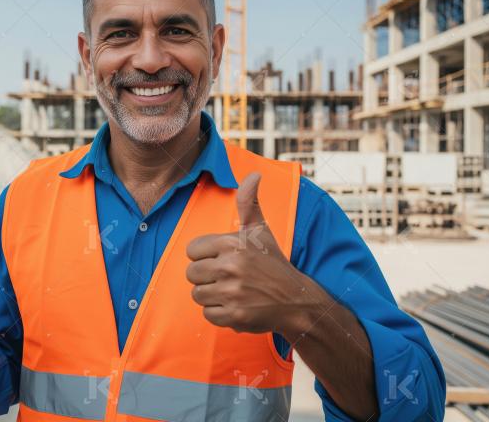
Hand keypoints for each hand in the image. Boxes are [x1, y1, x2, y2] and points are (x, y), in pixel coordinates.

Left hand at [186, 172, 308, 335]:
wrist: (296, 301)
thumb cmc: (272, 263)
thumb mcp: (260, 231)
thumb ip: (249, 202)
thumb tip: (254, 173)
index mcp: (231, 243)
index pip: (191, 251)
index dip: (205, 256)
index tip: (223, 259)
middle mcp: (230, 266)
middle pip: (192, 273)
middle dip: (207, 277)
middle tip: (229, 278)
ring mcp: (232, 292)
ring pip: (198, 295)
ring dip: (212, 296)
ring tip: (234, 292)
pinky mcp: (235, 315)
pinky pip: (207, 314)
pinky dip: (220, 314)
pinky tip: (237, 306)